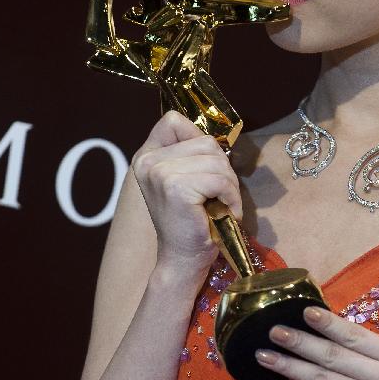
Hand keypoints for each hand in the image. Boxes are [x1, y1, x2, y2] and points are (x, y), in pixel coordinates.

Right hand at [132, 111, 242, 278]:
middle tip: (220, 195)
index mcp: (146, 156)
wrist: (183, 259)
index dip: (198, 137)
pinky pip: (221, 180)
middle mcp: (148, 161)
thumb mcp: (186, 178)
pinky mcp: (176, 188)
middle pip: (206, 142)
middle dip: (222, 168)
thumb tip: (217, 132)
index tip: (205, 167)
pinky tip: (226, 213)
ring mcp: (160, 173)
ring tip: (222, 205)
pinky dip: (232, 197)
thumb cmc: (192, 219)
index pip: (174, 120)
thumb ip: (190, 152)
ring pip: (217, 160)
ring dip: (230, 185)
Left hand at [256, 306, 378, 379]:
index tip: (306, 311)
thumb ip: (373, 355)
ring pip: (322, 377)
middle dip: (301, 340)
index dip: (329, 323)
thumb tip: (329, 333)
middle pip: (335, 354)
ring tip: (266, 354)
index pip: (357, 335)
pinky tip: (287, 377)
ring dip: (291, 364)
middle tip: (275, 329)